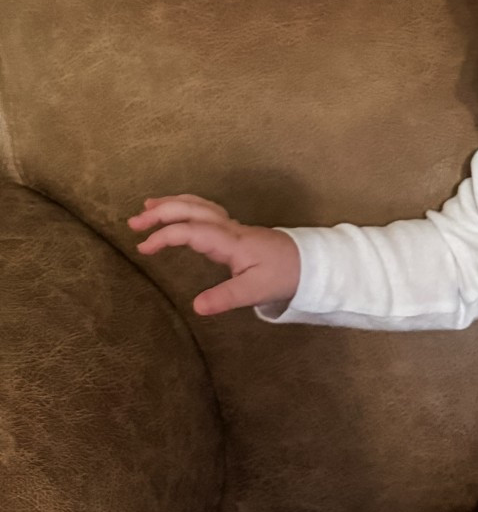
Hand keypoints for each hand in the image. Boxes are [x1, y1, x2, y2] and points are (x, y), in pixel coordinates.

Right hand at [127, 194, 300, 315]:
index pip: (192, 230)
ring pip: (199, 205)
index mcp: (232, 241)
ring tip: (148, 207)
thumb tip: (196, 306)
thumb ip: (226, 298)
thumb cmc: (283, 276)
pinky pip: (206, 211)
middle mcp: (230, 229)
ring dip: (173, 204)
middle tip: (134, 221)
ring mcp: (233, 227)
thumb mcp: (255, 291)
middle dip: (162, 211)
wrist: (309, 264)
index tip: (143, 248)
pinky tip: (177, 215)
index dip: (166, 236)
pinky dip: (187, 208)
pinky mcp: (235, 231)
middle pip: (192, 209)